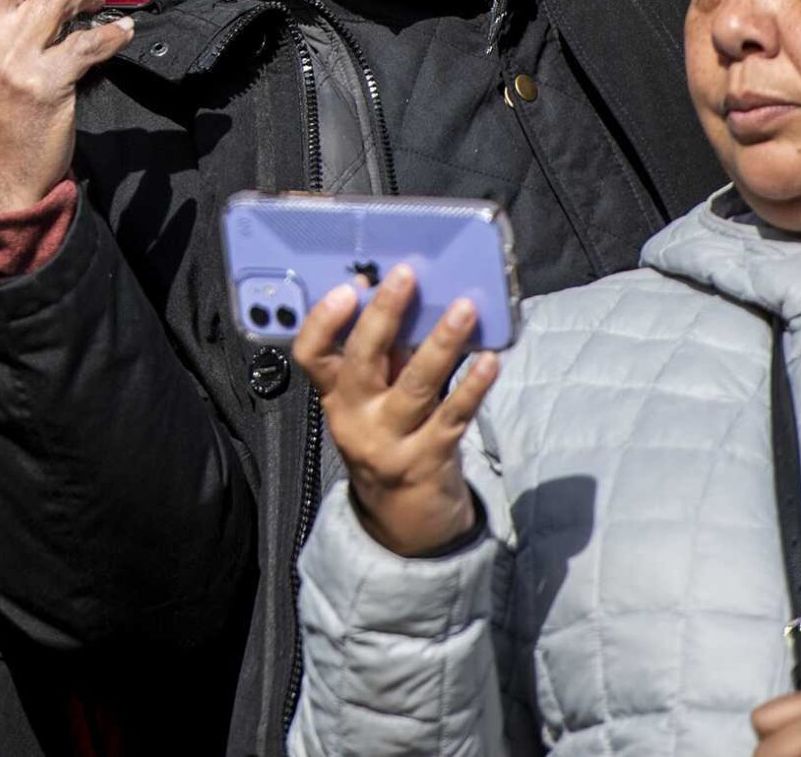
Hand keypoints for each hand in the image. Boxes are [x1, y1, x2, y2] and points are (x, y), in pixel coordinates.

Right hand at [291, 266, 496, 556]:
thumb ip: (379, 359)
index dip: (323, 320)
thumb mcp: (370, 403)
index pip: (311, 355)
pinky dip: (473, 387)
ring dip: (441, 343)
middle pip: (361, 361)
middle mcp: (355, 419)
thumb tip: (400, 297)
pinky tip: (490, 361)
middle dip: (383, 315)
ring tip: (464, 309)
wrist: (404, 522)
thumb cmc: (389, 441)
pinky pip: (453, 416)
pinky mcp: (429, 459)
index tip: (348, 288)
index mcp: (334, 397)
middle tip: (406, 276)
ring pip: (414, 386)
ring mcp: (391, 442)